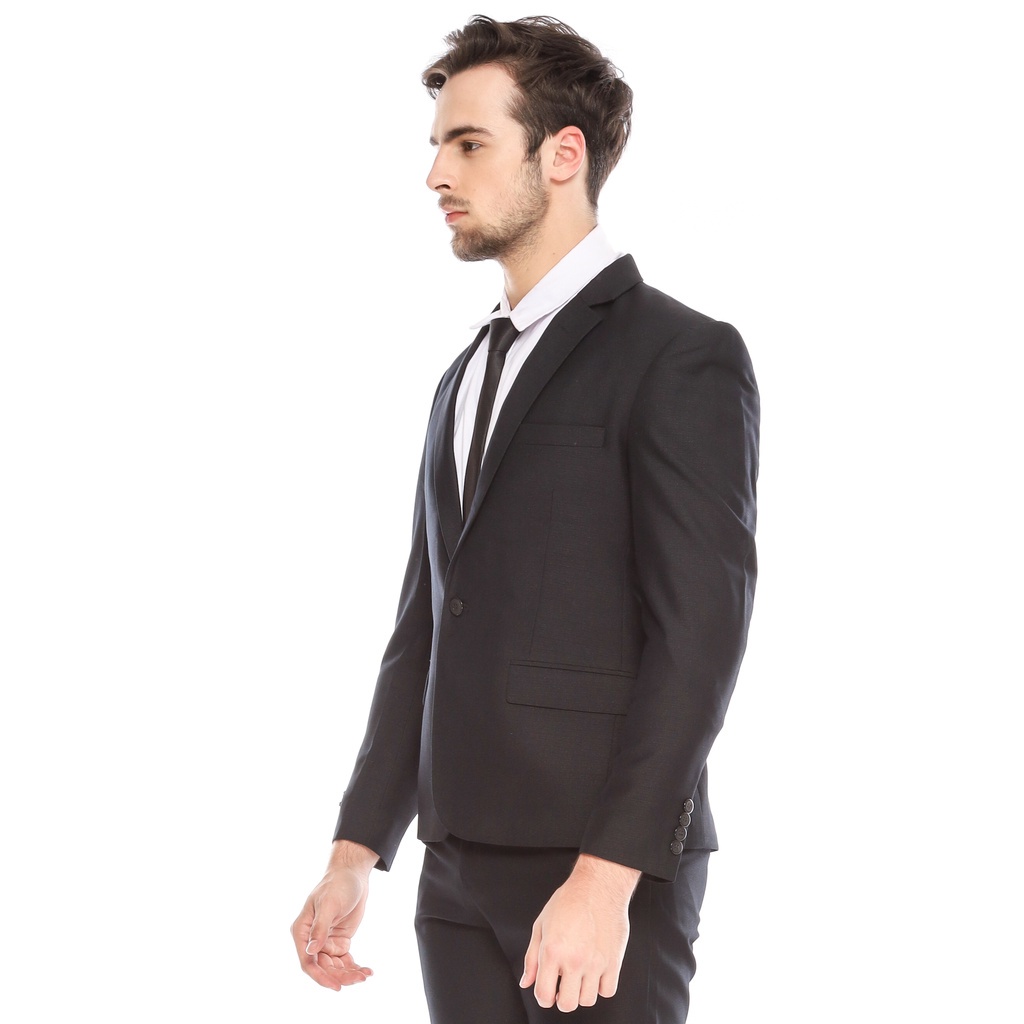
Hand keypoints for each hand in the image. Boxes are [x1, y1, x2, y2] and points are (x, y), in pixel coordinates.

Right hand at [291, 840, 378, 990]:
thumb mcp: (329, 905)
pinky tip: (367, 971)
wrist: (353, 874)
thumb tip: (310, 951)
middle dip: (340, 976)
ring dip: (349, 974)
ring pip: (334, 968)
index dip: (320, 976)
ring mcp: (326, 942)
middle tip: (359, 978)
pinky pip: (345, 961)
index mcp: (302, 931)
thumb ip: (319, 929)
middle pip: (323, 968)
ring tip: (366, 974)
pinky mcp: (339, 941)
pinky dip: (355, 967)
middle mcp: (312, 940)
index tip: (337, 986)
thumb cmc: (337, 884)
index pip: (307, 962)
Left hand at [520, 854, 640, 1011]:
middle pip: (568, 1004)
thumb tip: (526, 981)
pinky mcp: (614, 961)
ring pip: (588, 1000)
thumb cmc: (569, 900)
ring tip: (581, 974)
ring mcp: (595, 962)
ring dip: (582, 991)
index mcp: (552, 951)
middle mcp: (574, 960)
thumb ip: (532, 957)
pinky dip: (601, 986)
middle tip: (564, 984)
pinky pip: (608, 990)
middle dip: (563, 998)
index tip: (548, 991)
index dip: (543, 997)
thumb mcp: (541, 925)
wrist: (598, 886)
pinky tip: (595, 971)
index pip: (544, 995)